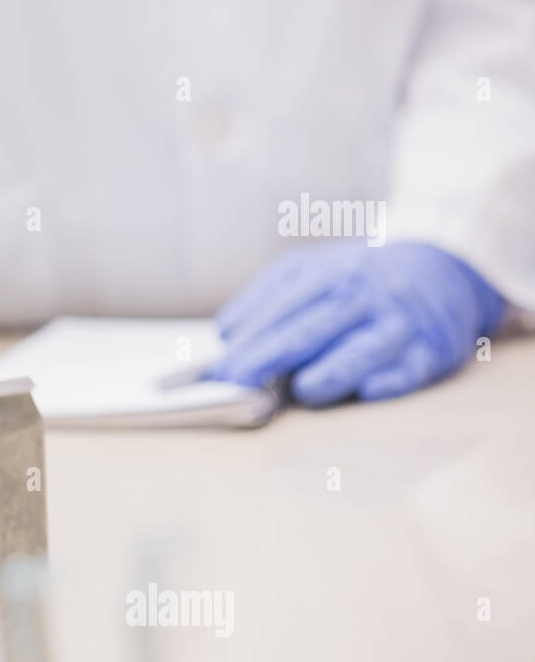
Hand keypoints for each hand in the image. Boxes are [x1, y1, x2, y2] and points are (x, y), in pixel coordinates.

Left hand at [212, 241, 505, 405]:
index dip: (250, 342)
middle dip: (272, 358)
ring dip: (333, 371)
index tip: (222, 370)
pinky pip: (412, 368)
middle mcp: (365, 295)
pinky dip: (392, 379)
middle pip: (314, 329)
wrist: (440, 271)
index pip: (283, 310)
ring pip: (365, 349)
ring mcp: (400, 324)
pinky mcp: (430, 351)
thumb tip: (226, 334)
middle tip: (239, 385)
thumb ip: (265, 299)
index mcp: (330, 274)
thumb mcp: (308, 271)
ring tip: (302, 391)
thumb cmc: (356, 280)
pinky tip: (369, 389)